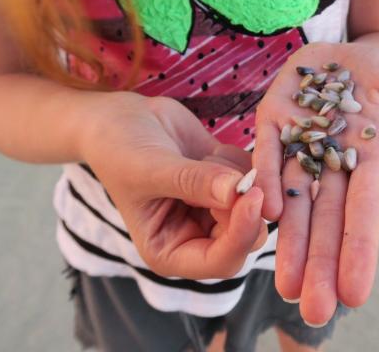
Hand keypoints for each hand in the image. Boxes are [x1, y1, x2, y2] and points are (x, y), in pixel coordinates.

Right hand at [80, 93, 267, 278]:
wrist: (122, 117)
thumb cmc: (120, 149)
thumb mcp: (149, 167)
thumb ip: (193, 182)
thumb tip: (235, 192)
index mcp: (171, 251)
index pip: (221, 261)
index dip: (241, 234)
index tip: (252, 196)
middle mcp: (197, 237)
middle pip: (248, 237)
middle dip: (244, 203)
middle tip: (227, 169)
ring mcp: (215, 211)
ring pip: (257, 207)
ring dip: (240, 177)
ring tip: (204, 157)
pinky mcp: (229, 185)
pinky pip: (258, 180)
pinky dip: (243, 162)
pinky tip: (212, 150)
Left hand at [253, 42, 378, 324]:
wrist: (343, 48)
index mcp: (369, 161)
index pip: (365, 213)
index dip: (360, 251)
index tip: (357, 294)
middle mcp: (332, 165)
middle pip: (326, 220)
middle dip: (322, 264)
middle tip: (315, 311)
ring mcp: (299, 148)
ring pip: (293, 202)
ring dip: (290, 244)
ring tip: (287, 288)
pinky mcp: (272, 125)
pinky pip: (265, 156)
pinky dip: (261, 184)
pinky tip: (259, 216)